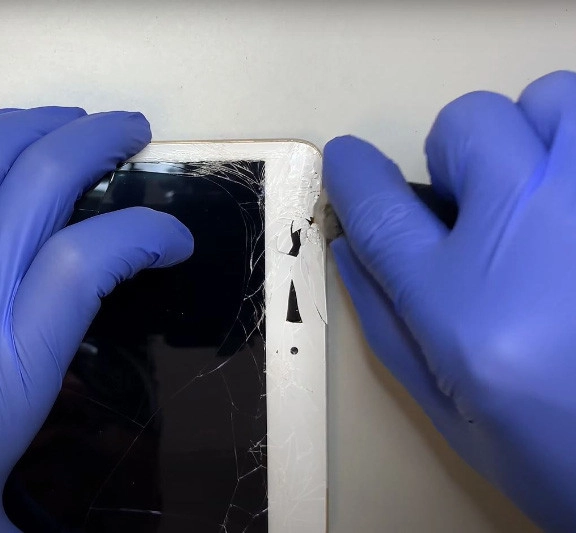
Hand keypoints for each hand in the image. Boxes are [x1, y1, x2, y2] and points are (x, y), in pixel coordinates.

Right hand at [324, 70, 575, 531]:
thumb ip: (386, 323)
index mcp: (463, 305)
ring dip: (534, 134)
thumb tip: (351, 246)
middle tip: (479, 203)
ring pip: (555, 97)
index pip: (383, 208)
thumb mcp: (450, 410)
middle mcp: (534, 232)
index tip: (349, 161)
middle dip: (458, 157)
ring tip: (544, 189)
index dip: (354, 175)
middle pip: (469, 124)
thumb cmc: (560, 453)